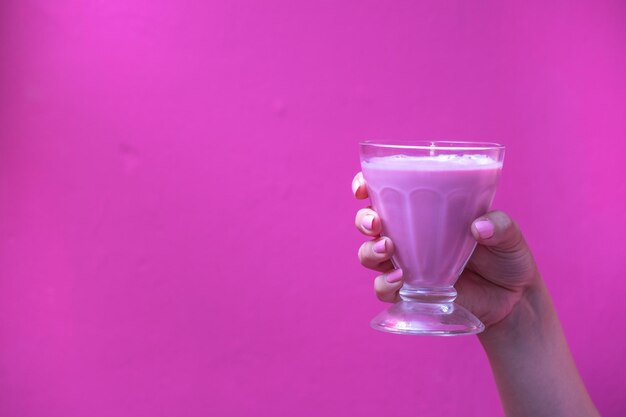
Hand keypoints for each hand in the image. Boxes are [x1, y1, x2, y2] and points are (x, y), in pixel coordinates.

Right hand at [352, 172, 541, 328]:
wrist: (514, 299)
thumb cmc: (507, 257)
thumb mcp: (509, 235)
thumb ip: (499, 225)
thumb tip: (477, 227)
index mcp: (425, 211)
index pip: (385, 193)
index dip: (365, 186)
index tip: (362, 188)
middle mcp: (408, 236)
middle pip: (368, 223)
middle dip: (363, 220)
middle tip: (376, 223)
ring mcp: (407, 264)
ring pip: (368, 254)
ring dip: (370, 251)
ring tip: (388, 248)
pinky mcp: (410, 292)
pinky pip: (383, 288)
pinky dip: (385, 284)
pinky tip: (401, 279)